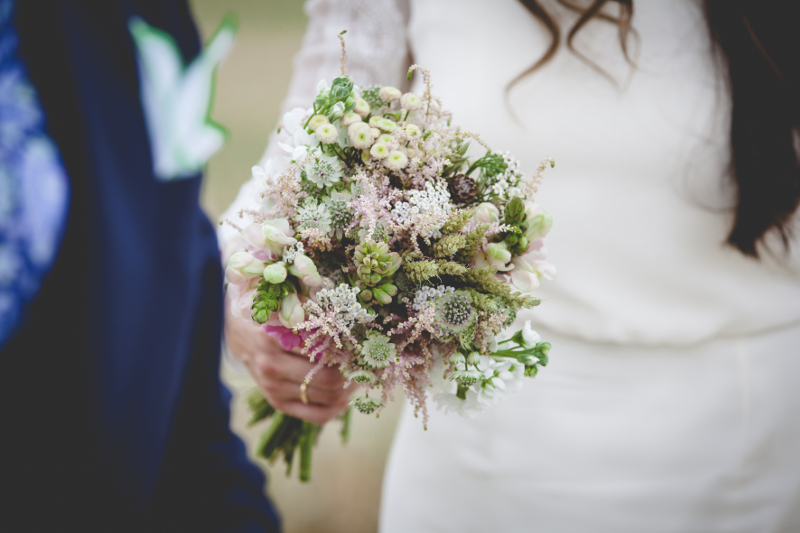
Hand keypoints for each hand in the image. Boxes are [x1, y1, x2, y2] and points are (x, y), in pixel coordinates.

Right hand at [224, 302, 353, 424]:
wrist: (236, 334)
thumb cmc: (267, 314)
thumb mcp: (282, 305)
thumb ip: (310, 311)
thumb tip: (349, 317)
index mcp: (273, 339)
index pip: (323, 351)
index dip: (350, 349)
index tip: (364, 343)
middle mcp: (271, 367)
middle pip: (330, 379)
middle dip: (354, 371)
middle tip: (366, 361)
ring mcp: (274, 389)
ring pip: (328, 399)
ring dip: (350, 389)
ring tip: (359, 375)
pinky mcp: (278, 404)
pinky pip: (317, 415)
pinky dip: (337, 408)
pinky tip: (345, 397)